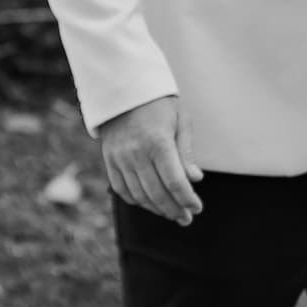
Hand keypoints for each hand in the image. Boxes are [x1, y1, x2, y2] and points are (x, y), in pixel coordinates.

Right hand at [99, 96, 203, 224]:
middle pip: (157, 193)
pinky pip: (122, 189)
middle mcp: (136, 153)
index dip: (188, 199)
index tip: (197, 208)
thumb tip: (195, 180)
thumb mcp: (179, 120)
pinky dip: (136, 201)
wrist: (122, 88)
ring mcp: (120, 158)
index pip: (175, 182)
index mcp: (158, 142)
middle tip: (186, 218)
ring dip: (157, 209)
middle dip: (174, 210)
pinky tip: (149, 203)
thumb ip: (185, 152)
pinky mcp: (109, 160)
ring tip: (171, 214)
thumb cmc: (158, 103)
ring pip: (139, 195)